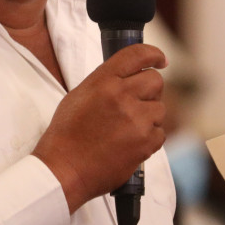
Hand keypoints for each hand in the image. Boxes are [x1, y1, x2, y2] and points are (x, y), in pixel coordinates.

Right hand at [33, 44, 166, 211]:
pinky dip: (149, 138)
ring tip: (127, 129)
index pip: (137, 54)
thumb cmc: (67, 134)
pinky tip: (129, 143)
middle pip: (156, 81)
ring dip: (149, 117)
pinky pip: (160, 133)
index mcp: (103, 81)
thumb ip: (106, 81)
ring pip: (160, 108)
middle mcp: (122, 96)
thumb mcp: (80, 95)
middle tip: (137, 103)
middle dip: (150, 91)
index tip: (160, 60)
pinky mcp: (145, 142)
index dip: (153, 54)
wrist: (64, 169)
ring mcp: (136, 119)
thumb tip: (130, 76)